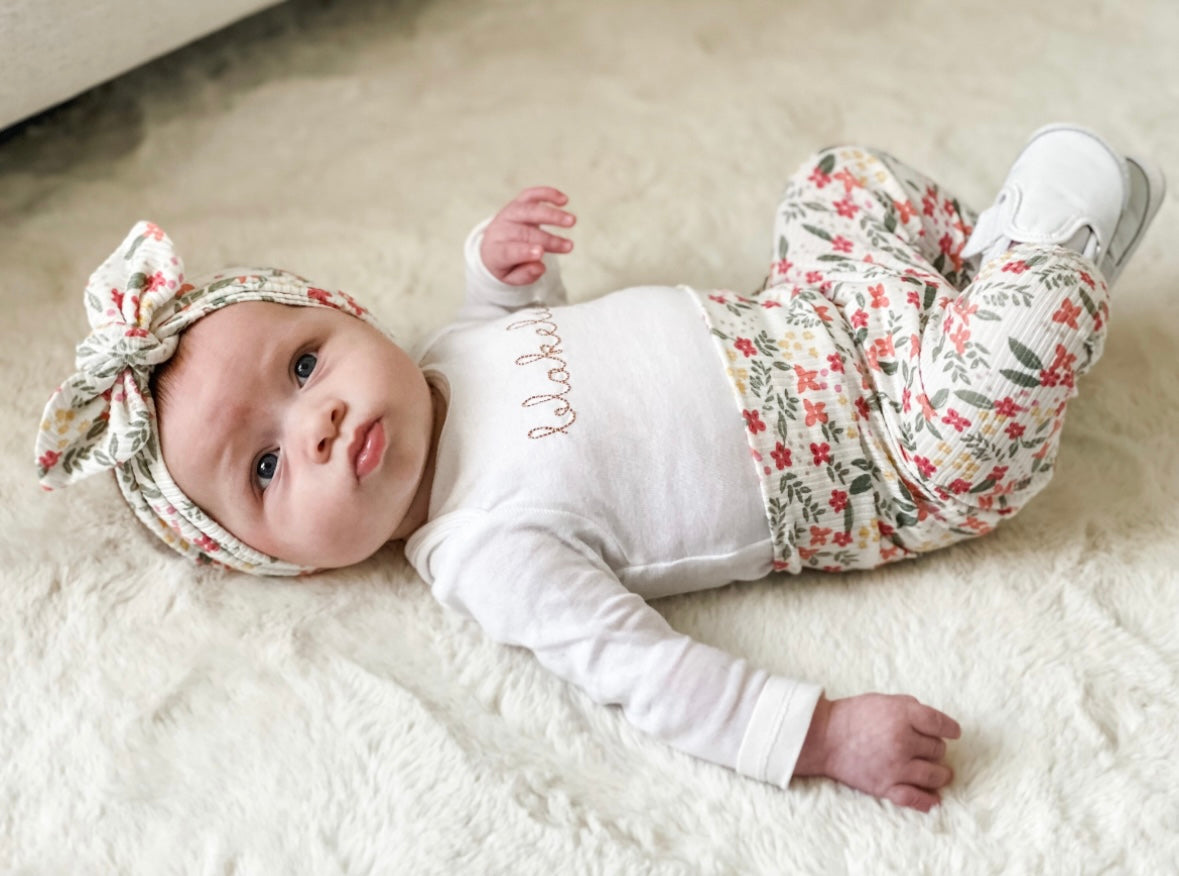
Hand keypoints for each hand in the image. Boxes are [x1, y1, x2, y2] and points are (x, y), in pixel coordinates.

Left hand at [480, 186, 575, 284]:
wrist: (493, 245)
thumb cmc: (506, 264)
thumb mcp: (511, 277)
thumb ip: (524, 275)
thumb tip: (539, 266)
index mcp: (495, 251)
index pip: (508, 251)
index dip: (524, 251)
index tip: (540, 252)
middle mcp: (500, 229)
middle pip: (524, 233)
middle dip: (548, 239)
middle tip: (569, 246)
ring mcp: (509, 214)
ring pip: (529, 211)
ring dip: (552, 215)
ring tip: (572, 221)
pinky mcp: (518, 203)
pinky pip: (531, 195)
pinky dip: (547, 194)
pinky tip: (564, 200)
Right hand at [795, 693, 960, 812]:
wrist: (822, 737)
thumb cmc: (852, 715)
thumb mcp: (883, 700)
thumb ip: (910, 707)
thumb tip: (933, 723)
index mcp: (902, 716)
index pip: (941, 724)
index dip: (951, 729)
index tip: (954, 732)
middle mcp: (902, 741)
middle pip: (938, 749)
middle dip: (935, 748)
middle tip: (926, 747)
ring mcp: (896, 767)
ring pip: (935, 775)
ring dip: (941, 774)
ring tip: (940, 773)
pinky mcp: (886, 787)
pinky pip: (915, 799)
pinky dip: (928, 802)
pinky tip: (935, 800)